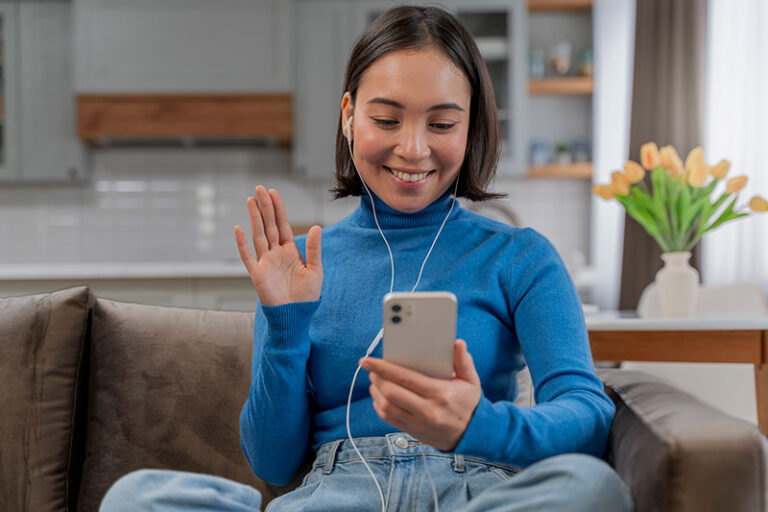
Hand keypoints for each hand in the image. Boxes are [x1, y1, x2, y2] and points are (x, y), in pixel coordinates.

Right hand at [234, 185, 322, 305]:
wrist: (296, 316)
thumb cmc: (307, 296)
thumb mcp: (315, 270)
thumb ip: (313, 249)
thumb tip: (316, 226)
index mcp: (290, 251)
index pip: (282, 225)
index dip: (278, 209)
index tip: (274, 192)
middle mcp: (275, 253)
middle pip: (268, 225)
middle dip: (265, 207)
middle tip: (260, 188)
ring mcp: (265, 262)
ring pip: (258, 235)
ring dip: (254, 218)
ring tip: (251, 200)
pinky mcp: (257, 274)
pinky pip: (248, 256)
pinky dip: (242, 243)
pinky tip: (238, 228)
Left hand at [360, 339, 480, 450]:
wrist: (474, 435)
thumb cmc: (469, 404)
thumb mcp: (471, 381)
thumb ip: (464, 362)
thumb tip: (457, 343)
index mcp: (440, 394)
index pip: (405, 378)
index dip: (383, 368)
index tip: (367, 360)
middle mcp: (427, 410)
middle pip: (391, 393)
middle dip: (377, 378)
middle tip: (372, 369)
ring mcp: (418, 423)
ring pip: (386, 407)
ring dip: (375, 392)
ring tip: (374, 380)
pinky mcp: (413, 431)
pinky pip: (389, 418)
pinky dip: (379, 405)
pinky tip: (379, 395)